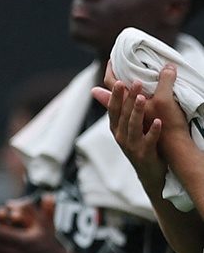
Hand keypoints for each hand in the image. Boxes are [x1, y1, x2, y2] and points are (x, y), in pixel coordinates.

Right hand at [98, 63, 174, 192]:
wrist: (148, 172)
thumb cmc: (138, 145)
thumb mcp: (124, 126)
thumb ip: (114, 108)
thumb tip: (95, 89)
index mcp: (116, 128)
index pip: (113, 109)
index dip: (115, 95)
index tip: (120, 80)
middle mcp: (120, 136)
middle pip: (122, 115)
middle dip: (127, 98)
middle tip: (135, 82)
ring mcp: (131, 145)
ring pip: (132, 126)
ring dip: (137, 112)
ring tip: (143, 98)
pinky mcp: (144, 154)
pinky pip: (148, 140)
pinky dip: (152, 131)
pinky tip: (158, 122)